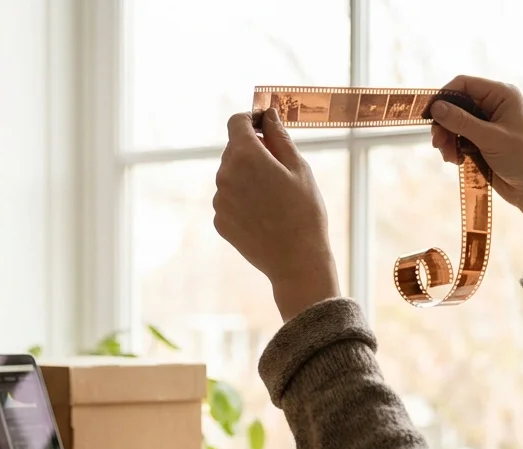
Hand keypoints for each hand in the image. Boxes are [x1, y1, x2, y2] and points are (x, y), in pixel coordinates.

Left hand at [213, 108, 340, 321]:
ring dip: (247, 177)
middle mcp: (224, 176)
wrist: (295, 260)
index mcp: (244, 156)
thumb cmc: (304, 210)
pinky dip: (242, 200)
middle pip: (233, 150)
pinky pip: (229, 200)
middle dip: (253, 151)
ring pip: (230, 176)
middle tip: (280, 170)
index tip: (265, 127)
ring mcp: (219, 201)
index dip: (251, 120)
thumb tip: (267, 114)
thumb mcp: (298, 167)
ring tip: (274, 198)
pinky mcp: (219, 221)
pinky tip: (264, 215)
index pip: (236, 122)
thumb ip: (278, 136)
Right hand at [429, 75, 522, 255]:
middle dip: (444, 124)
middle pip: (455, 104)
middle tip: (438, 143)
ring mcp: (487, 122)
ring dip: (447, 139)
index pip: (464, 84)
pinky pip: (458, 137)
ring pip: (453, 123)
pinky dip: (452, 148)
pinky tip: (456, 161)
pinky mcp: (481, 140)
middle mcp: (493, 104)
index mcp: (501, 95)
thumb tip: (436, 107)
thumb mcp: (490, 138)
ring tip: (449, 157)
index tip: (428, 115)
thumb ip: (462, 122)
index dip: (443, 96)